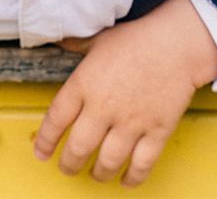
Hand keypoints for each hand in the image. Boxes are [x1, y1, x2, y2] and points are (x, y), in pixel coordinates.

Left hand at [34, 0, 216, 186]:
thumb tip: (58, 40)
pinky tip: (126, 180)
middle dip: (69, 164)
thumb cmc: (136, 38)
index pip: (56, 119)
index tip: (41, 151)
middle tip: (67, 167)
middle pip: (78, 148)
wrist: (176, 43)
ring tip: (95, 174)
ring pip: (107, 162)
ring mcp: (131, 122)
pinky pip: (141, 165)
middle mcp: (104, 107)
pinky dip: (132, 178)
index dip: (45, 140)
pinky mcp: (156, 132)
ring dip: (98, 174)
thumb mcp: (98, 38)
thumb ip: (75, 44)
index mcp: (85, 83)